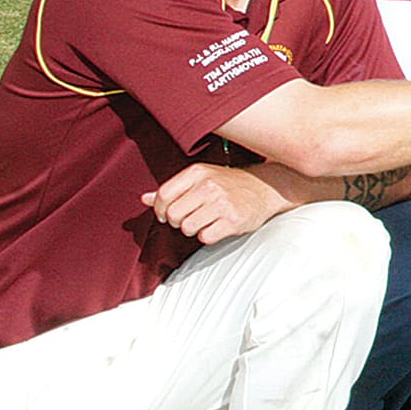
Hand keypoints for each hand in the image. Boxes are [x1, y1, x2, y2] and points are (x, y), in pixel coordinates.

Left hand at [144, 163, 290, 243]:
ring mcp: (221, 203)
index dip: (161, 209)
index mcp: (198, 172)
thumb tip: (144, 199)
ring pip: (187, 228)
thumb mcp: (201, 178)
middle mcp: (208, 186)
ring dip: (192, 229)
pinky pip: (205, 237)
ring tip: (204, 221)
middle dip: (177, 221)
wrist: (266, 187)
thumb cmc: (230, 183)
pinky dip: (208, 235)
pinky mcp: (232, 220)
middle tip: (189, 218)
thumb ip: (173, 189)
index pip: (164, 195)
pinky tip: (216, 226)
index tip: (168, 213)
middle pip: (173, 214)